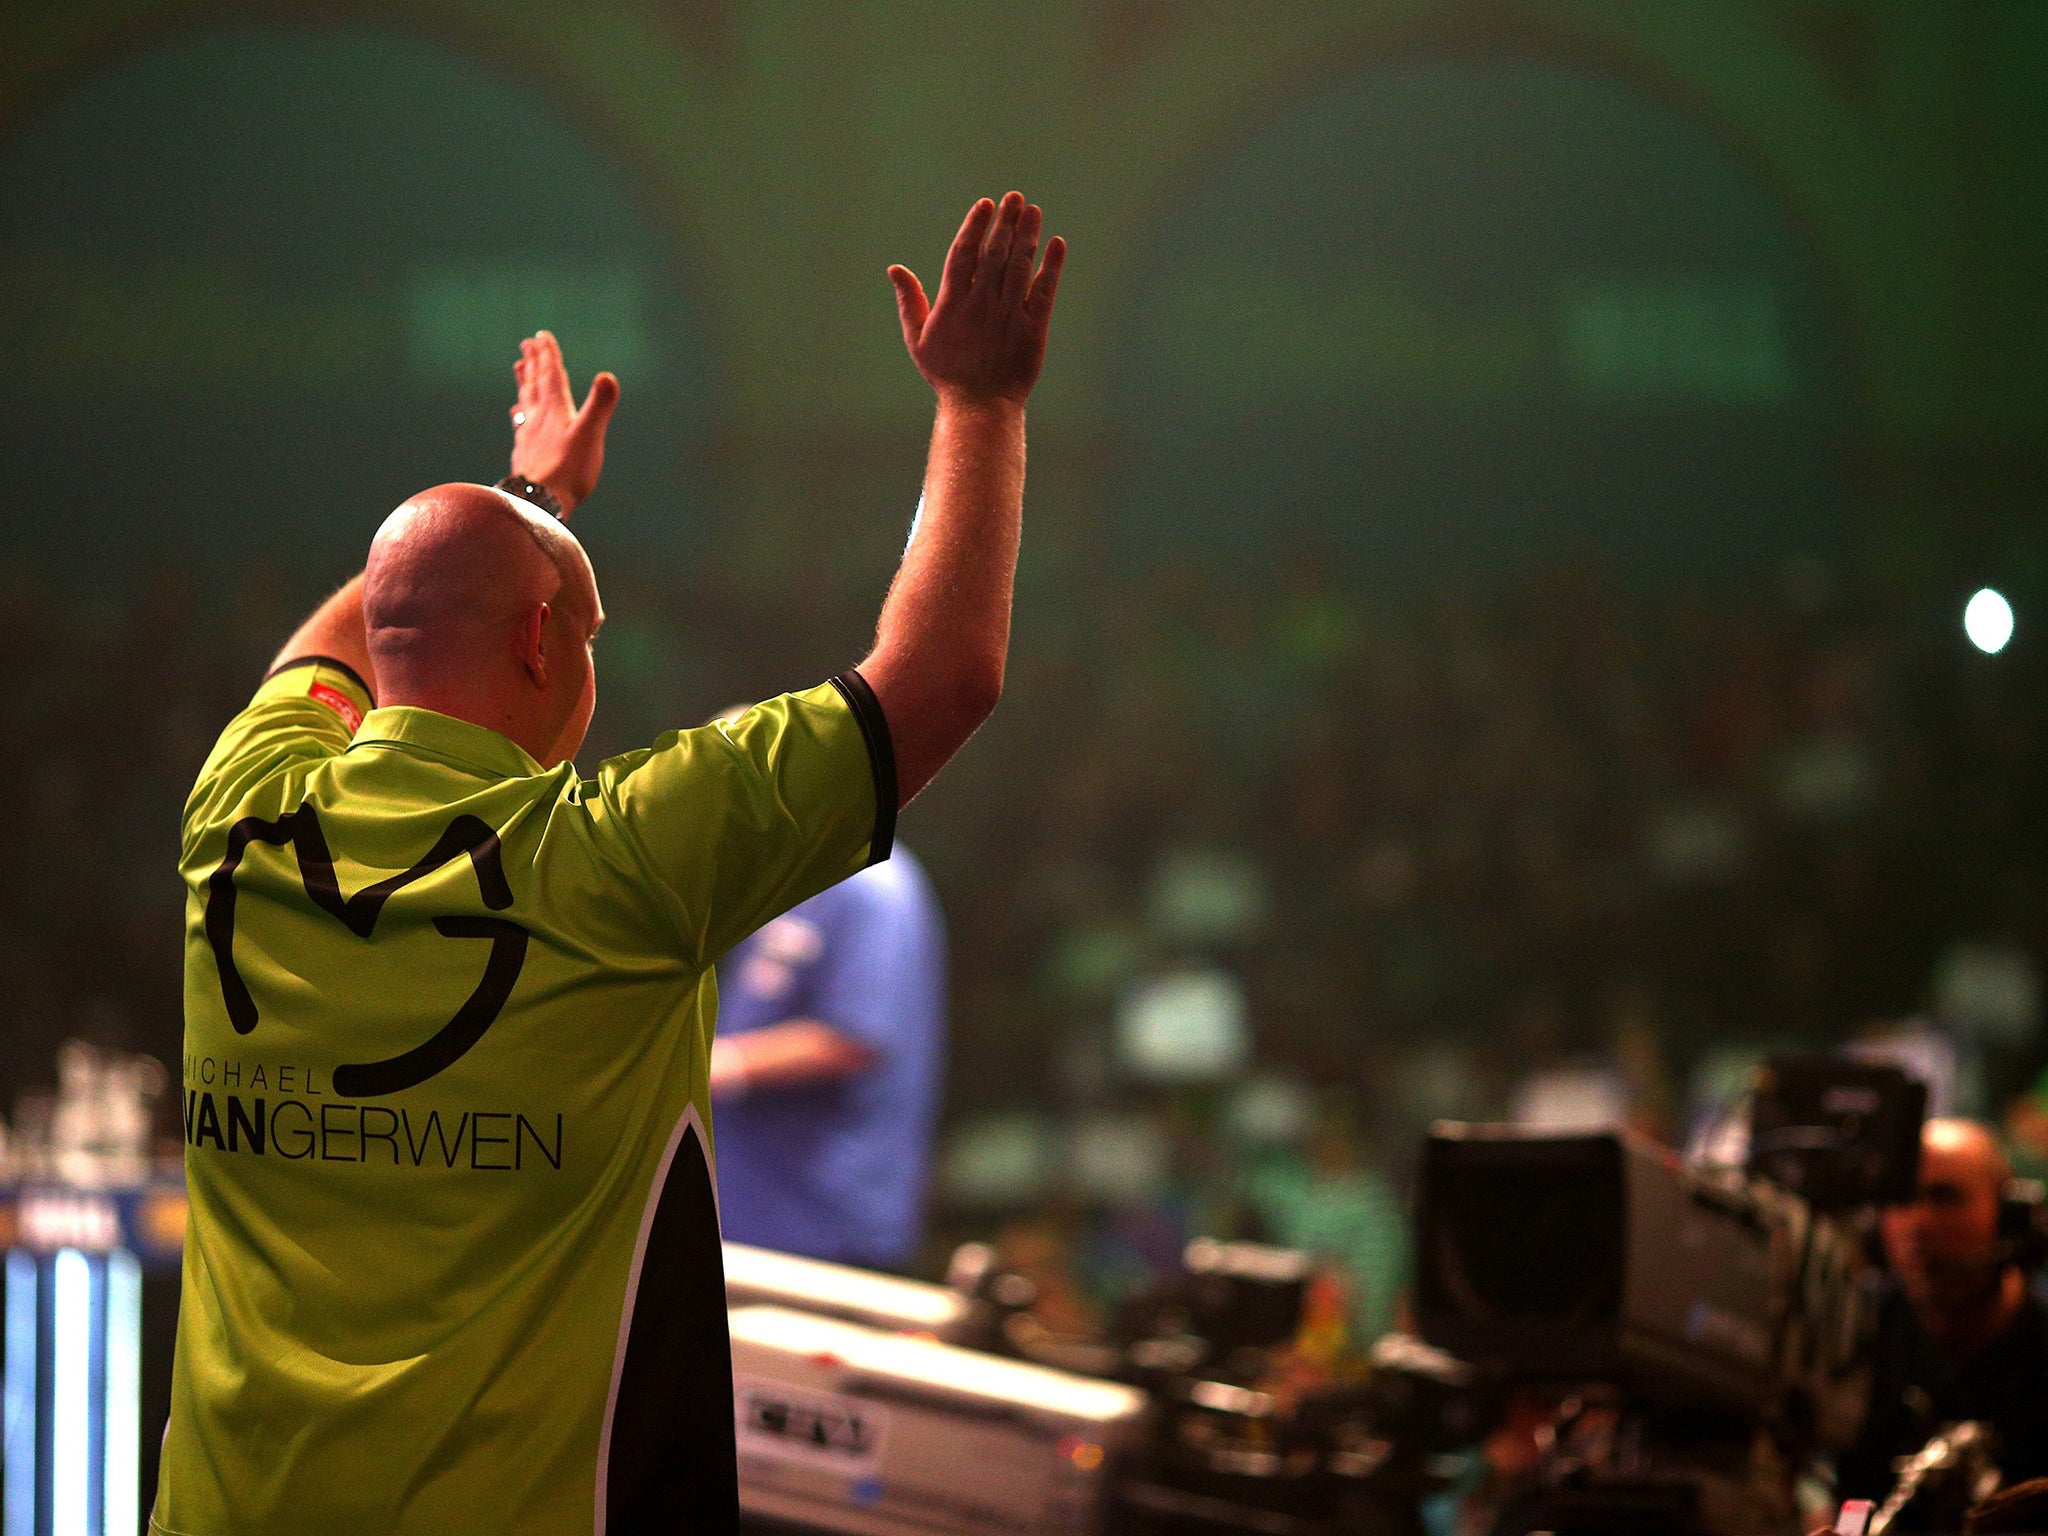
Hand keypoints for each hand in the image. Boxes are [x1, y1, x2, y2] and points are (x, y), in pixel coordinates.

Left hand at [509, 331, 619, 515]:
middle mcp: (538, 417)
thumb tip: (607, 376)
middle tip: (529, 343)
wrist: (538, 500)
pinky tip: (517, 413)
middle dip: (534, 362)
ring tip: (520, 366)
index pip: (551, 375)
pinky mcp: (525, 452)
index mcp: (555, 409)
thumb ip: (599, 406)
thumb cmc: (568, 470)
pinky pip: (521, 423)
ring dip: (524, 381)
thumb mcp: (589, 435)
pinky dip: (520, 411)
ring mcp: (529, 434)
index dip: (548, 355)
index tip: (542, 336)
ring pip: (525, 400)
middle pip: (535, 383)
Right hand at [889, 191, 1064, 406]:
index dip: (975, 226)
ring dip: (1028, 235)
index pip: (964, 253)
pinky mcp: (1032, 329)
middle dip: (1005, 221)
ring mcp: (1008, 314)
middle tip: (1015, 197)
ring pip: (1020, 265)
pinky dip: (1051, 266)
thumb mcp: (918, 338)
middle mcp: (982, 303)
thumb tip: (895, 268)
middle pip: (995, 252)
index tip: (986, 205)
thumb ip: (910, 300)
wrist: (979, 406)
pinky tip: (1056, 244)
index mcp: (953, 302)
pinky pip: (1044, 291)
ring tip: (1033, 211)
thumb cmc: (946, 374)